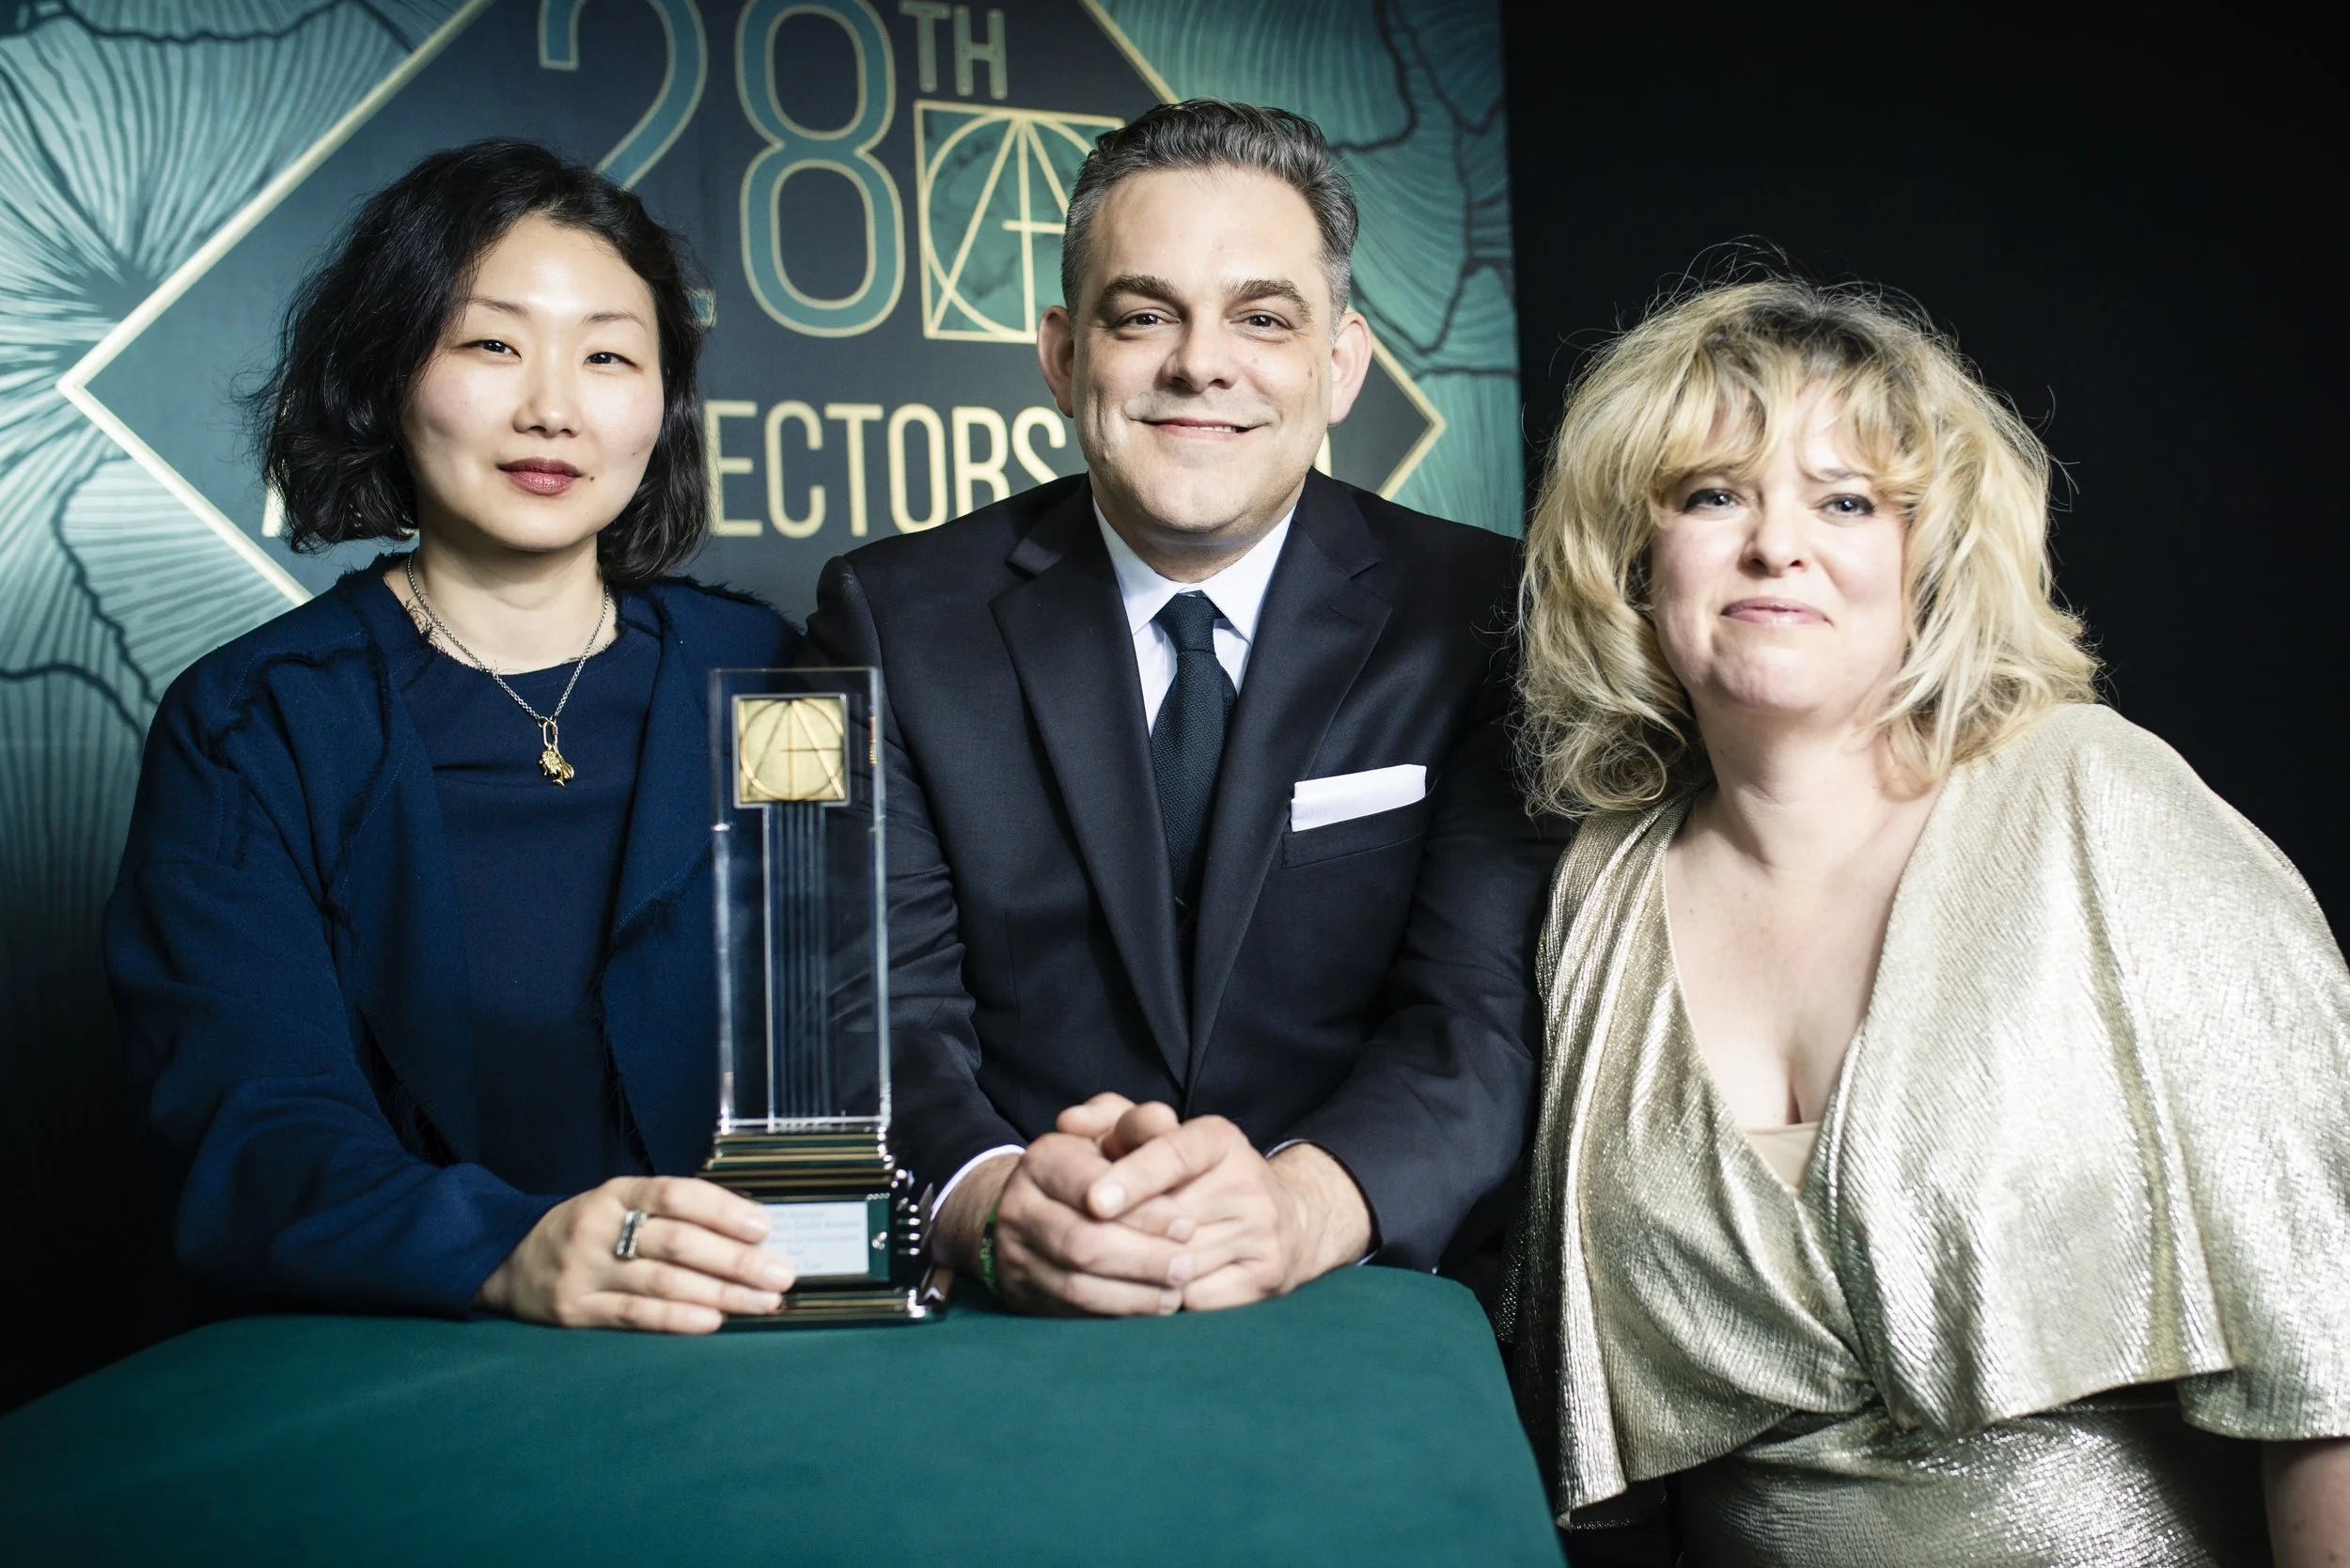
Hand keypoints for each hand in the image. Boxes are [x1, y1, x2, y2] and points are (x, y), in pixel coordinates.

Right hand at [474, 1175, 794, 1332]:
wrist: (509, 1262)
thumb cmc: (588, 1233)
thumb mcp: (619, 1206)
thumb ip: (671, 1215)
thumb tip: (748, 1232)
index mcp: (616, 1193)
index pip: (675, 1194)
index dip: (722, 1209)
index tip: (764, 1226)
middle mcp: (598, 1227)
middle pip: (676, 1242)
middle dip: (736, 1260)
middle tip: (780, 1274)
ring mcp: (584, 1270)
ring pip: (661, 1281)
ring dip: (719, 1293)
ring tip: (762, 1302)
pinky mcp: (573, 1311)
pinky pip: (632, 1315)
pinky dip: (677, 1319)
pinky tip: (713, 1321)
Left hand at [1085, 1120, 1372, 1311]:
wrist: (1285, 1223)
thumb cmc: (1197, 1179)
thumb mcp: (1160, 1141)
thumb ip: (1111, 1123)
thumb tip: (1068, 1124)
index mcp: (1219, 1139)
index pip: (1174, 1153)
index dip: (1133, 1177)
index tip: (1093, 1203)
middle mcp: (1248, 1180)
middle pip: (1170, 1219)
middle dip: (1123, 1236)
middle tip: (1083, 1246)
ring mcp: (1263, 1230)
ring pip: (1178, 1264)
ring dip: (1140, 1274)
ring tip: (1113, 1271)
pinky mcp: (1269, 1275)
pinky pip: (1198, 1299)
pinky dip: (1168, 1300)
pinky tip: (1153, 1292)